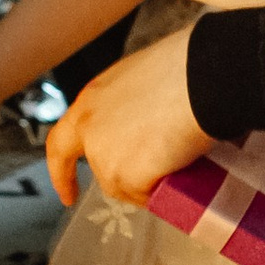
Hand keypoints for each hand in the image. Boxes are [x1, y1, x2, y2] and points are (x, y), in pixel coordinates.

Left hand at [44, 25, 206, 207]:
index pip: (61, 143)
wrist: (203, 77)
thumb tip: (147, 131)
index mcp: (91, 101)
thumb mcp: (141, 84)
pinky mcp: (125, 177)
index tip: (66, 193)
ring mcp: (104, 156)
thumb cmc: (185, 69)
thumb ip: (129, 111)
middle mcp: (90, 131)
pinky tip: (185, 169)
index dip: (61, 171)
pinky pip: (148, 195)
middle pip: (102, 170)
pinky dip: (167, 188)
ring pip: (127, 186)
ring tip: (183, 158)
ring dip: (152, 182)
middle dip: (127, 178)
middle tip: (151, 180)